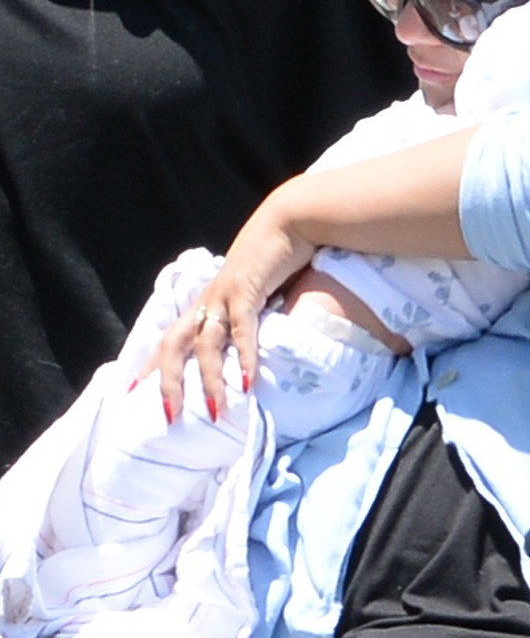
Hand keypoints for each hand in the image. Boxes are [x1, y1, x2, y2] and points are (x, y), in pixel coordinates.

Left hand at [140, 188, 314, 422]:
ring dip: (210, 380)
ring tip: (217, 410)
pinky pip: (240, 330)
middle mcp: (205, 302)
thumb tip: (252, 342)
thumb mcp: (254, 290)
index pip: (168, 339)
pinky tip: (247, 381)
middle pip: (173, 346)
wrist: (288, 221)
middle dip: (168, 383)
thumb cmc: (274, 255)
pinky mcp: (246, 291)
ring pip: (205, 346)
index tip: (132, 392)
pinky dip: (243, 356)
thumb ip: (247, 314)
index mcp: (204, 303)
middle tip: (167, 416)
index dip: (150, 366)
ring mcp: (222, 296)